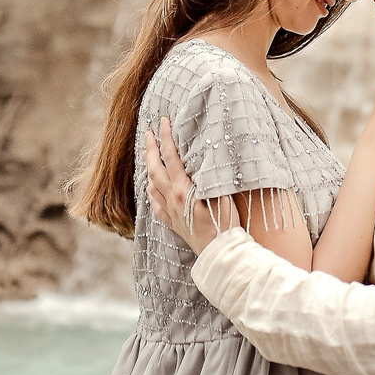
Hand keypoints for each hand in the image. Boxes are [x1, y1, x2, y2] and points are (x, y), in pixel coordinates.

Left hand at [142, 118, 220, 252]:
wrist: (220, 253)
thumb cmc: (225, 224)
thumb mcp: (222, 193)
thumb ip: (209, 175)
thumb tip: (203, 156)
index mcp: (182, 189)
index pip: (170, 156)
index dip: (166, 137)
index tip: (163, 121)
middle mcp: (171, 199)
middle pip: (155, 169)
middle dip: (151, 149)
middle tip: (148, 133)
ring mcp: (170, 212)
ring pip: (152, 186)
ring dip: (149, 168)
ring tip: (149, 156)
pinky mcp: (173, 223)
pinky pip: (155, 204)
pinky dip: (151, 192)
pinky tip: (151, 189)